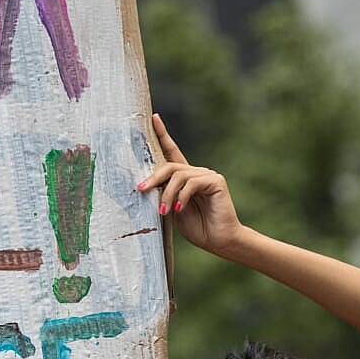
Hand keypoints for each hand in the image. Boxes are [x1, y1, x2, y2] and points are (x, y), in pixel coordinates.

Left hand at [137, 113, 244, 257]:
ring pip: (178, 175)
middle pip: (169, 165)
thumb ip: (162, 195)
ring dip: (166, 194)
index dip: (163, 134)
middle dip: (153, 177)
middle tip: (140, 189)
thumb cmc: (196, 227)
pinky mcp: (216, 181)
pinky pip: (192, 182)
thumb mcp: (172, 210)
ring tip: (164, 211)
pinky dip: (182, 196)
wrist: (219, 241)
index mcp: (184, 178)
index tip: (153, 118)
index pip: (172, 151)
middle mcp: (196, 172)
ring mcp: (207, 175)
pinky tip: (179, 209)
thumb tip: (144, 185)